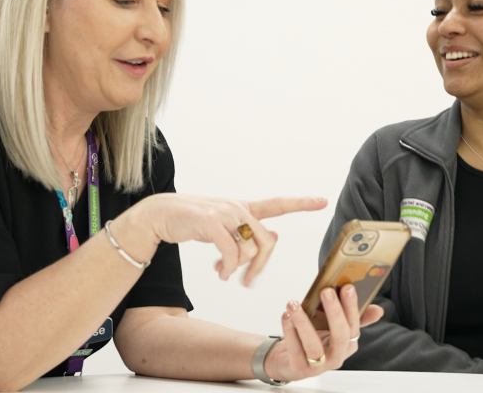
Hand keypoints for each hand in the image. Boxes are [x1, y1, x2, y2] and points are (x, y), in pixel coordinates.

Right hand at [123, 193, 326, 285]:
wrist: (160, 215)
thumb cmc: (193, 222)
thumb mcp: (223, 226)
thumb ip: (247, 231)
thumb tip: (276, 236)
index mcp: (244, 208)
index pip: (278, 204)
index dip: (301, 203)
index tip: (322, 200)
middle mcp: (239, 208)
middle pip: (267, 241)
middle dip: (260, 266)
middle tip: (248, 281)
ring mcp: (226, 214)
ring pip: (250, 249)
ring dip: (239, 268)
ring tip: (223, 273)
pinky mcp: (212, 224)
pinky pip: (232, 253)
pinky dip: (228, 268)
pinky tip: (219, 273)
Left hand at [264, 284, 383, 381]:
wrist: (289, 360)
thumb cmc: (314, 338)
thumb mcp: (333, 327)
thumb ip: (353, 317)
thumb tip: (378, 310)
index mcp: (348, 344)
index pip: (354, 325)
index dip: (352, 307)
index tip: (347, 287)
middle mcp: (336, 356)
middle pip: (340, 336)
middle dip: (334, 312)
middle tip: (326, 291)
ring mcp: (318, 366)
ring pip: (314, 345)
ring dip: (303, 322)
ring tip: (294, 304)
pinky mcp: (299, 369)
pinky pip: (295, 349)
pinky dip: (289, 330)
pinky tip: (286, 316)